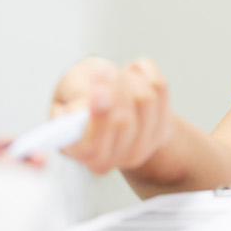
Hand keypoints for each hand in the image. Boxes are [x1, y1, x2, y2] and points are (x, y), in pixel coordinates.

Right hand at [50, 56, 178, 174]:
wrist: (108, 93)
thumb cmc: (79, 91)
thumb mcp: (66, 90)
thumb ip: (74, 96)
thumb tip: (85, 106)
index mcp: (83, 152)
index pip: (93, 146)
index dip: (99, 118)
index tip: (99, 91)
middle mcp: (114, 158)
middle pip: (123, 122)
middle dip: (114, 89)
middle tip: (108, 72)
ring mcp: (143, 147)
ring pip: (145, 99)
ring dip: (128, 77)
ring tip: (116, 74)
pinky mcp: (163, 129)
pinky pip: (159, 87)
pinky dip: (144, 71)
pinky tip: (132, 72)